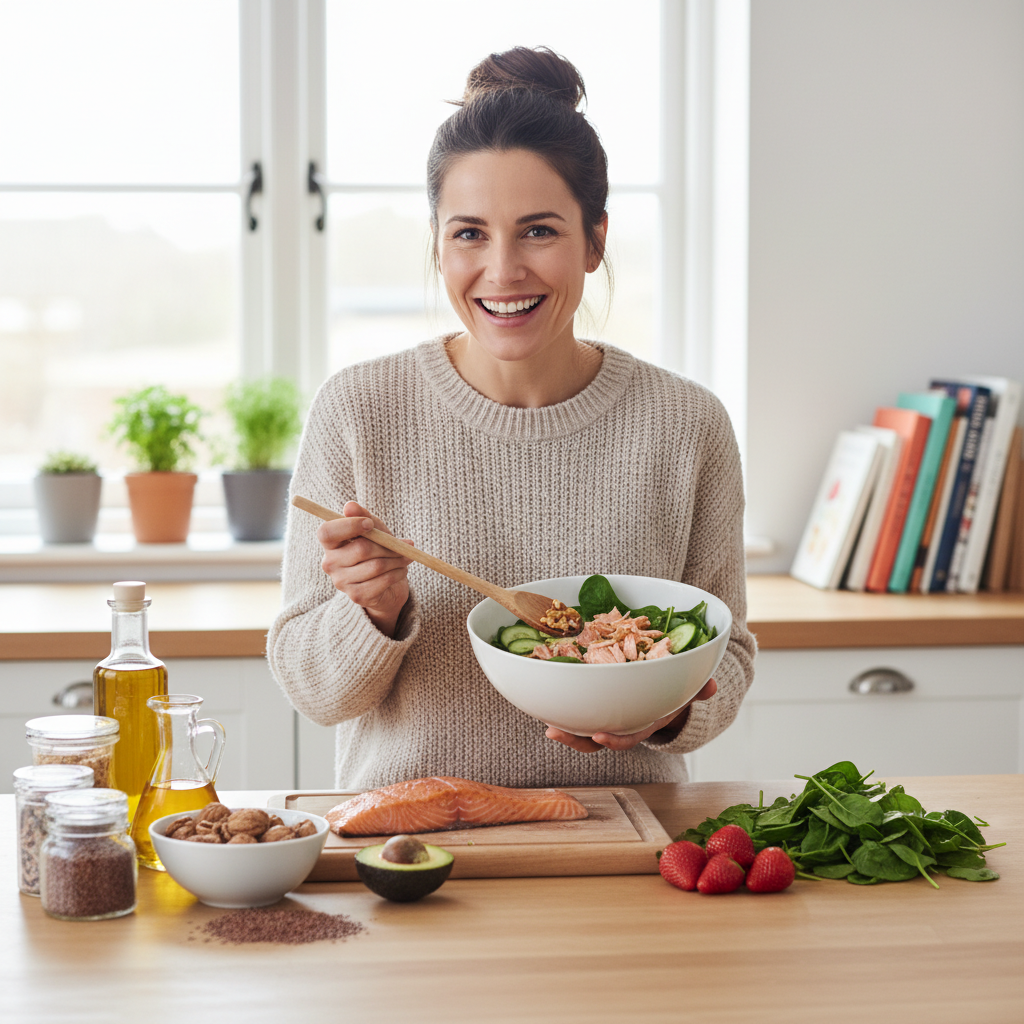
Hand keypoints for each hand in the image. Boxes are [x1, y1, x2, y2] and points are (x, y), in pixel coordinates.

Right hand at [316, 501, 412, 636]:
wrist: (387, 585)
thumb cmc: (378, 551)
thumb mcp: (375, 530)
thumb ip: (364, 517)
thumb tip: (350, 506)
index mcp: (330, 543)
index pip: (327, 532)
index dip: (349, 525)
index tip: (369, 524)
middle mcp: (330, 563)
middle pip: (361, 549)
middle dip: (388, 545)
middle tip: (405, 544)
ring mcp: (341, 582)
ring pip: (376, 566)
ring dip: (398, 559)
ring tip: (405, 557)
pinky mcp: (356, 596)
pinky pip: (382, 581)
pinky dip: (398, 573)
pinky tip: (401, 570)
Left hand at [545, 677, 717, 753]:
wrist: (668, 693)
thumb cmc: (675, 692)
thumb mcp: (688, 690)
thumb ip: (698, 688)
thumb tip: (711, 686)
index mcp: (643, 723)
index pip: (627, 737)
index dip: (614, 740)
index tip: (600, 736)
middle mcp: (622, 724)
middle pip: (595, 739)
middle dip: (575, 739)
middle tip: (554, 732)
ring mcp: (607, 717)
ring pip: (582, 729)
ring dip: (564, 729)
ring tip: (547, 724)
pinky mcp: (595, 705)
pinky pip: (577, 710)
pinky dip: (562, 707)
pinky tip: (545, 700)